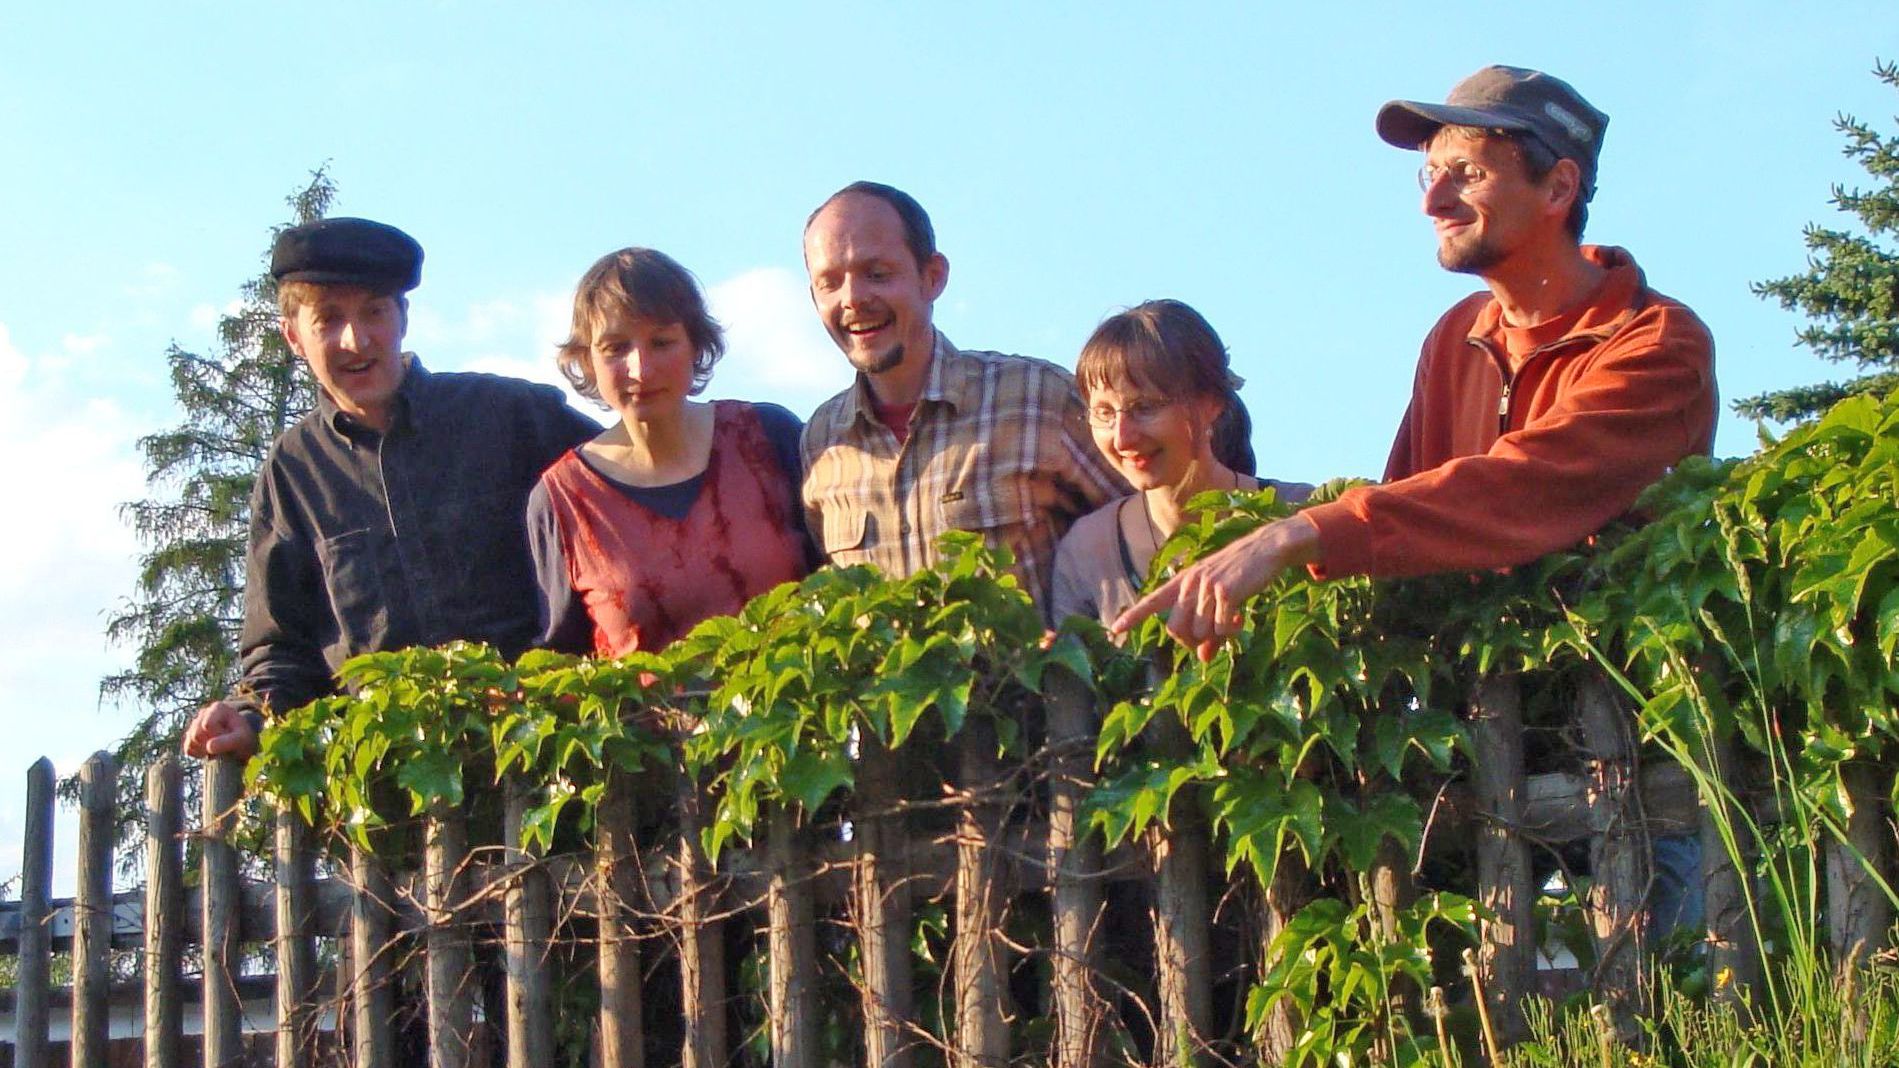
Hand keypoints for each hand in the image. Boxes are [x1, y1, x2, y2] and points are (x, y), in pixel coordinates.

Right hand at [182, 700, 258, 759]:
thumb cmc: (243, 738)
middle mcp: (204, 712)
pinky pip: (188, 749)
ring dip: (204, 749)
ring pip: (191, 741)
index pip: (207, 725)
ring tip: (218, 747)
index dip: (218, 735)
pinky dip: (199, 753)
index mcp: (218, 708)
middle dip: (209, 743)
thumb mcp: (242, 739)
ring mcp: (195, 724)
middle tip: (224, 744)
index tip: (229, 736)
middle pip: (196, 734)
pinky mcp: (190, 736)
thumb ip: (228, 741)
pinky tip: (210, 751)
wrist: (241, 743)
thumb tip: (209, 746)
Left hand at [1111, 514, 1321, 659]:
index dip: (1134, 616)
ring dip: (1217, 636)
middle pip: (1175, 629)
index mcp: (1184, 581)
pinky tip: (1241, 618)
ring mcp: (1206, 586)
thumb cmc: (1241, 573)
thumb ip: (1208, 628)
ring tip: (1233, 622)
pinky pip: (1221, 628)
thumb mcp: (1219, 598)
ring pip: (1199, 631)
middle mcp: (1190, 583)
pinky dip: (1231, 631)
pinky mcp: (1226, 592)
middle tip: (1212, 640)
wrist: (1267, 547)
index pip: (1153, 600)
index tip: (1114, 629)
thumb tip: (1202, 659)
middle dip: (1191, 642)